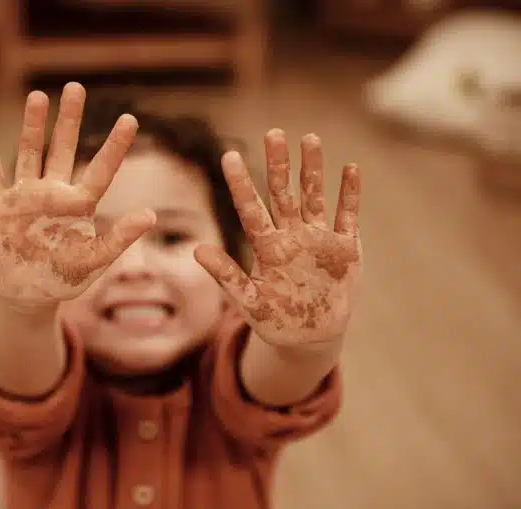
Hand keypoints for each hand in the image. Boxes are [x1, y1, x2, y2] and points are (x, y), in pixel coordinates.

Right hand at [0, 83, 155, 306]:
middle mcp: (52, 193)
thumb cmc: (63, 278)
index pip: (101, 170)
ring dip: (31, 125)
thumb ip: (119, 238)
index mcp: (78, 205)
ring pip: (29, 152)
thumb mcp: (94, 261)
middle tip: (76, 87)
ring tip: (38, 96)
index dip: (115, 146)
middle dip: (69, 119)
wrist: (25, 294)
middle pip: (62, 148)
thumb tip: (151, 215)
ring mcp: (23, 196)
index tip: (131, 119)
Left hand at [195, 129, 361, 346]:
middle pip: (283, 193)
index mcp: (266, 247)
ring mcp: (318, 239)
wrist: (309, 336)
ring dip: (313, 169)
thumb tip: (196, 250)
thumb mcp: (248, 301)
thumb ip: (226, 276)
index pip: (250, 209)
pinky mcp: (344, 249)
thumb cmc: (274, 319)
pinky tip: (350, 168)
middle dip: (279, 164)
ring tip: (310, 138)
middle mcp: (291, 236)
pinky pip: (347, 216)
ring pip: (315, 196)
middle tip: (273, 133)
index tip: (229, 156)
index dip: (240, 184)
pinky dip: (350, 194)